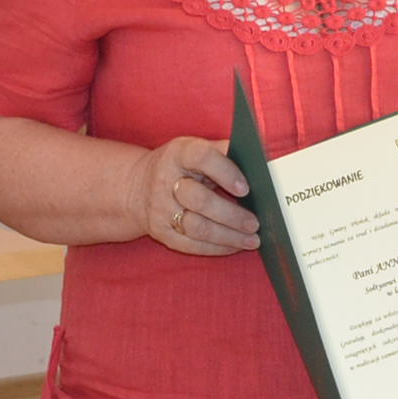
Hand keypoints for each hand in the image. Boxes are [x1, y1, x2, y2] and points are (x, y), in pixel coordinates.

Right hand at [135, 135, 258, 255]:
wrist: (137, 187)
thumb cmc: (181, 167)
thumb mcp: (196, 150)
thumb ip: (224, 152)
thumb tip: (259, 161)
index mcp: (178, 153)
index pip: (201, 158)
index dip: (225, 172)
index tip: (245, 188)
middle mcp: (165, 180)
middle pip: (199, 200)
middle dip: (231, 215)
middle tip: (255, 223)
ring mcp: (160, 209)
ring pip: (197, 227)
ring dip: (228, 236)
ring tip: (253, 240)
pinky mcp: (161, 232)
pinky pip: (191, 245)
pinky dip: (217, 248)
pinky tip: (235, 246)